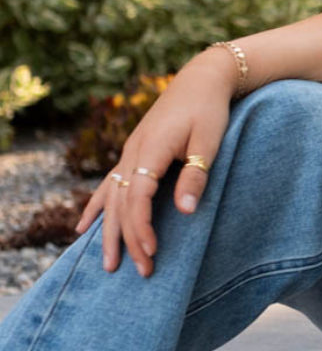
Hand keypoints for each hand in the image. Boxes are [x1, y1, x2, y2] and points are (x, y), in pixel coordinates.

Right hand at [75, 50, 238, 277]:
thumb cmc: (209, 109)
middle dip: (127, 240)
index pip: (138, 196)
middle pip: (121, 204)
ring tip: (108, 264)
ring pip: (112, 199)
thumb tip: (186, 212)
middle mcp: (133, 153)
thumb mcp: (209, 141)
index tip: (152, 251)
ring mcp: (129, 153)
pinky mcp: (133, 154)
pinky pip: (109, 186)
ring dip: (110, 232)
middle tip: (138, 271)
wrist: (201, 79)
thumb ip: (195, 176)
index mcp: (151, 149)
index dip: (142, 226)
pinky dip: (97, 209)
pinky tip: (83, 228)